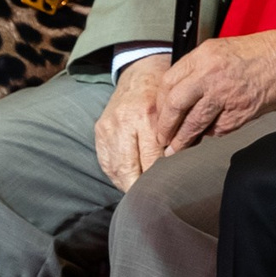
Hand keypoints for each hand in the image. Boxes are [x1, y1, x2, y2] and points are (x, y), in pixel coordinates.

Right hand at [94, 55, 171, 189]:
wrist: (139, 75)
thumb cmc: (163, 96)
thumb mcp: (174, 114)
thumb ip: (174, 140)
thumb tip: (176, 171)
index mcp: (147, 117)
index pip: (151, 160)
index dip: (157, 179)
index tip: (164, 192)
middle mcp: (124, 123)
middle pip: (129, 169)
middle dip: (139, 188)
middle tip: (150, 201)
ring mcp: (108, 128)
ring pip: (115, 169)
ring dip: (127, 184)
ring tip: (138, 195)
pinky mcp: (99, 131)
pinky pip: (106, 162)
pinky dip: (116, 175)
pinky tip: (126, 181)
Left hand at [155, 28, 275, 151]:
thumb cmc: (257, 53)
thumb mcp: (219, 50)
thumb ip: (197, 69)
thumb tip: (178, 95)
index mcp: (202, 56)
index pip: (167, 83)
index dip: (160, 104)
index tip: (160, 116)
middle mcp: (209, 75)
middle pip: (174, 105)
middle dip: (165, 126)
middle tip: (162, 139)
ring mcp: (225, 95)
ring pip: (193, 123)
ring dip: (182, 140)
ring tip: (175, 150)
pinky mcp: (241, 112)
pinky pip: (217, 130)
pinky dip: (210, 135)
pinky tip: (207, 138)